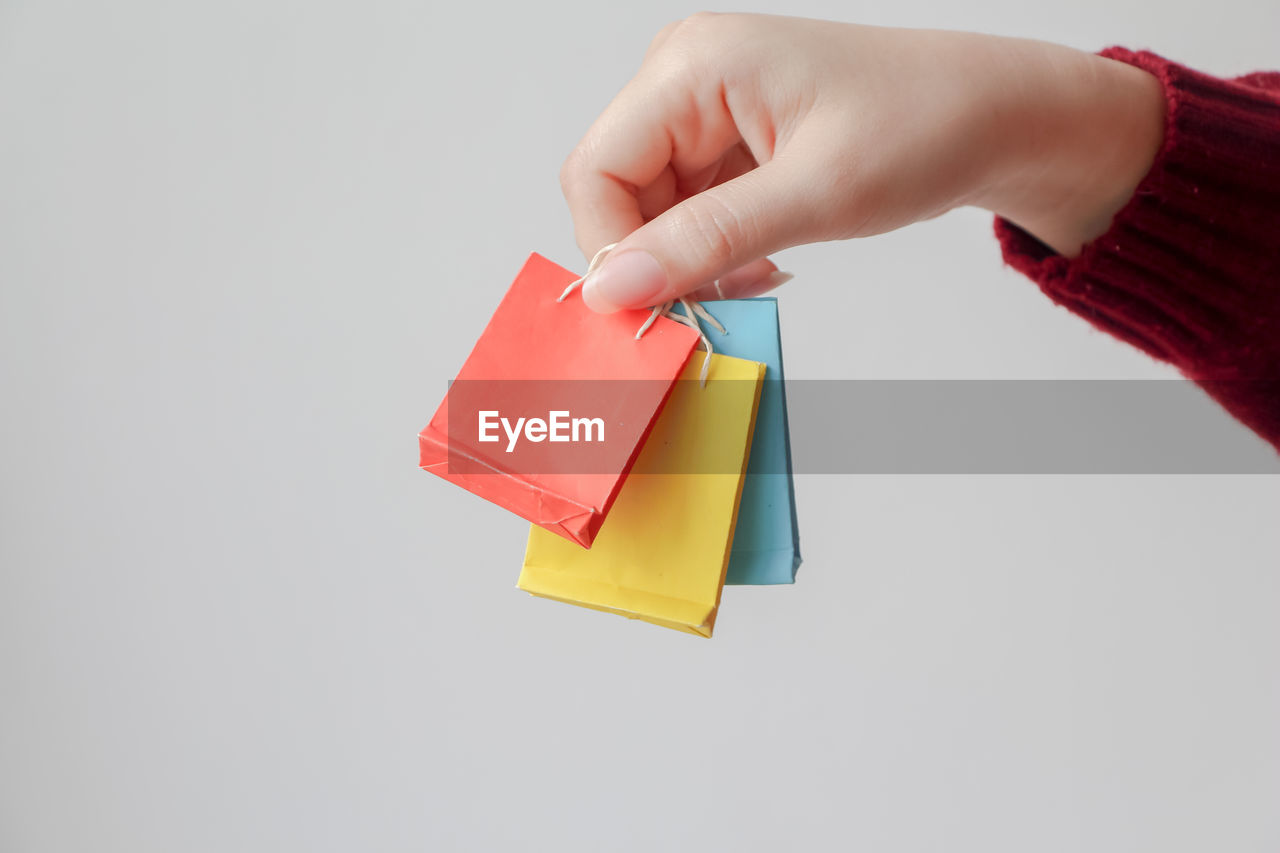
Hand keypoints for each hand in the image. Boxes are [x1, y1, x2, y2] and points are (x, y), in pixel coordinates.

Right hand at [559, 14, 1164, 312]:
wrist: (991, 117)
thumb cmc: (922, 127)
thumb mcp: (814, 194)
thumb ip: (705, 239)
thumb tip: (612, 286)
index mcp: (693, 64)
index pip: (597, 170)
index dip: (613, 248)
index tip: (656, 308)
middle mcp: (685, 76)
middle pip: (618, 192)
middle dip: (657, 258)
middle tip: (716, 301)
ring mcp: (704, 107)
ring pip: (651, 209)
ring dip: (691, 259)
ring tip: (759, 274)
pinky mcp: (726, 137)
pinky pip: (687, 207)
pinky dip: (714, 248)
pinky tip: (764, 259)